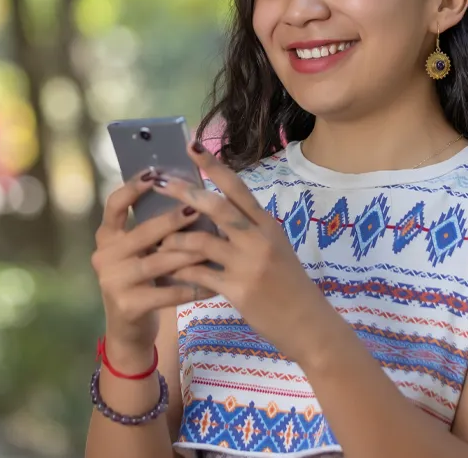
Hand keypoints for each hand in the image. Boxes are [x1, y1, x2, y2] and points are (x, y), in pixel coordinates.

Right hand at [91, 169, 212, 357]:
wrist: (129, 330)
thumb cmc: (143, 279)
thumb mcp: (141, 251)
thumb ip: (153, 226)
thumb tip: (188, 191)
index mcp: (107, 236)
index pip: (114, 205)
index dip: (132, 188)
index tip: (155, 173)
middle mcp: (104, 256)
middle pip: (143, 232)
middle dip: (172, 220)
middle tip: (197, 208)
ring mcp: (113, 282)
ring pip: (158, 261)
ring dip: (188, 252)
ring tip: (213, 244)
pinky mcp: (128, 306)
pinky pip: (168, 292)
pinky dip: (193, 286)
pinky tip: (214, 282)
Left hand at [153, 143, 340, 366]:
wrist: (307, 322)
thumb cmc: (289, 283)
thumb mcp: (275, 248)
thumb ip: (249, 230)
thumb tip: (213, 213)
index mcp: (268, 224)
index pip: (238, 187)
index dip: (214, 165)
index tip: (192, 146)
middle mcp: (259, 239)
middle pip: (217, 207)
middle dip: (184, 192)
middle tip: (159, 181)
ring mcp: (248, 264)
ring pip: (201, 242)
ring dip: (175, 239)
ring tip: (159, 239)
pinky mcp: (237, 290)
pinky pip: (199, 274)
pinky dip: (181, 271)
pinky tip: (168, 271)